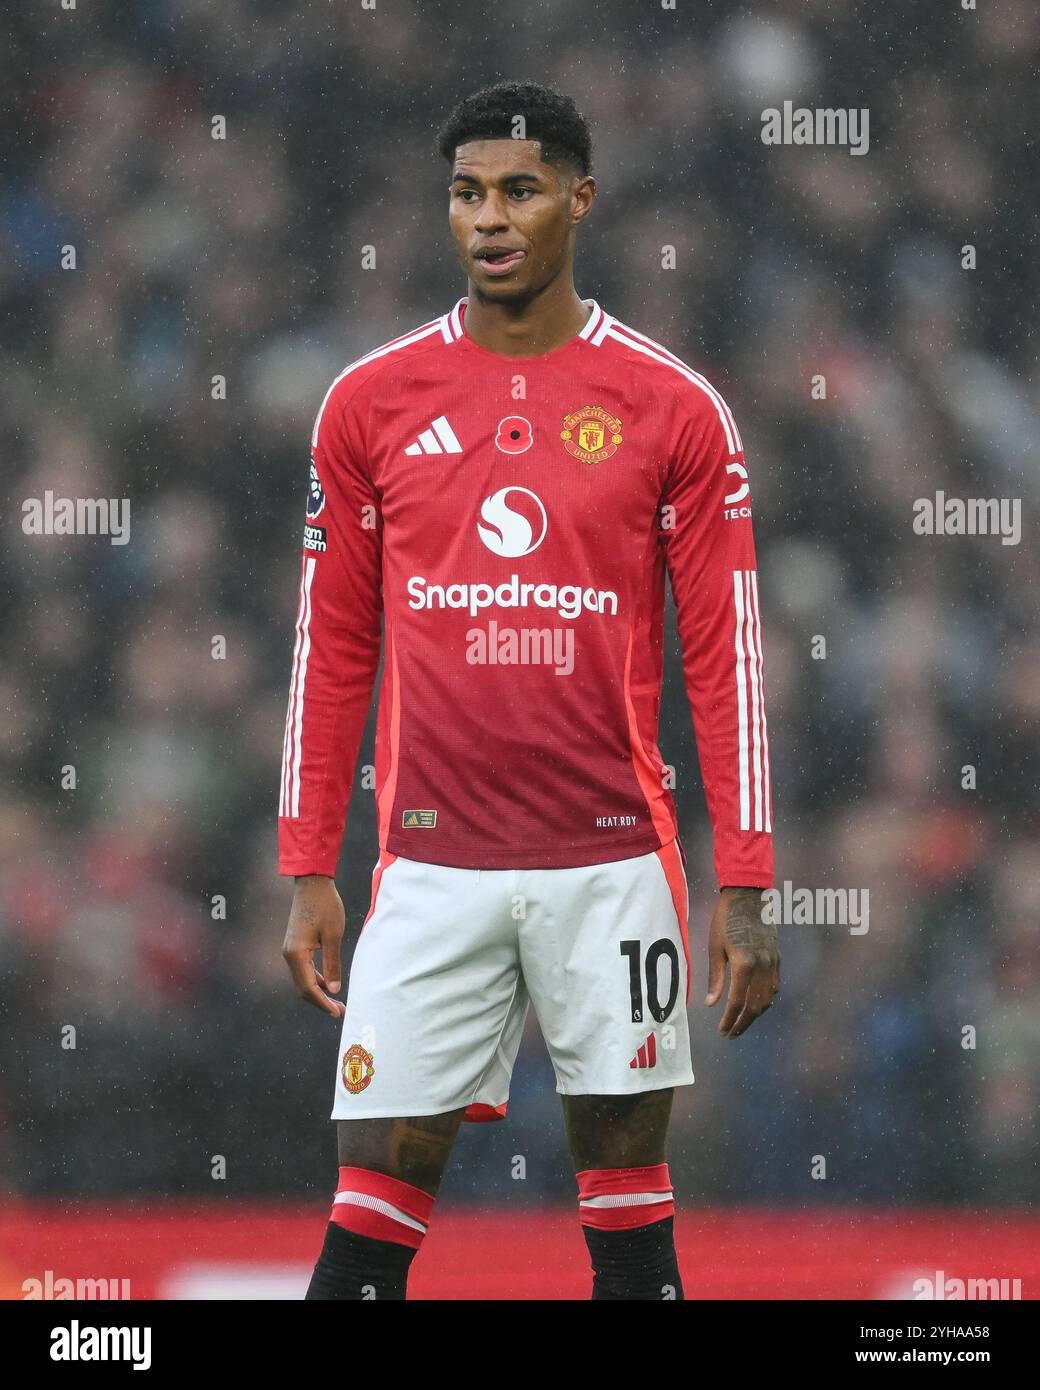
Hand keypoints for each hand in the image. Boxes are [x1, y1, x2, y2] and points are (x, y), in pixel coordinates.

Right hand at [282, 875, 346, 1018]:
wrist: (312, 883)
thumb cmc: (325, 906)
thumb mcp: (333, 935)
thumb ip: (333, 963)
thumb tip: (334, 989)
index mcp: (297, 954)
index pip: (309, 988)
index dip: (323, 1003)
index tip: (337, 1013)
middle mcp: (289, 955)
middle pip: (303, 988)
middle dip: (321, 1001)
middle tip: (340, 1011)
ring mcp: (290, 950)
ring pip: (303, 979)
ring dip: (318, 992)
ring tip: (336, 1002)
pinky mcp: (295, 945)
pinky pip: (304, 969)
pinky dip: (315, 979)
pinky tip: (328, 984)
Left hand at [705, 886, 779, 1037]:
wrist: (748, 895)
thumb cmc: (725, 920)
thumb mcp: (715, 948)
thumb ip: (716, 978)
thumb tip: (711, 1004)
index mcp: (744, 964)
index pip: (737, 1003)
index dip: (729, 1020)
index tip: (722, 1032)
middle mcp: (762, 967)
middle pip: (755, 1006)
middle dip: (742, 1024)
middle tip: (730, 1034)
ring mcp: (772, 963)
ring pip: (767, 999)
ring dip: (755, 1014)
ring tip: (741, 1022)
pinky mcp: (777, 958)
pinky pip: (774, 986)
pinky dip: (765, 1000)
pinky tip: (754, 1003)